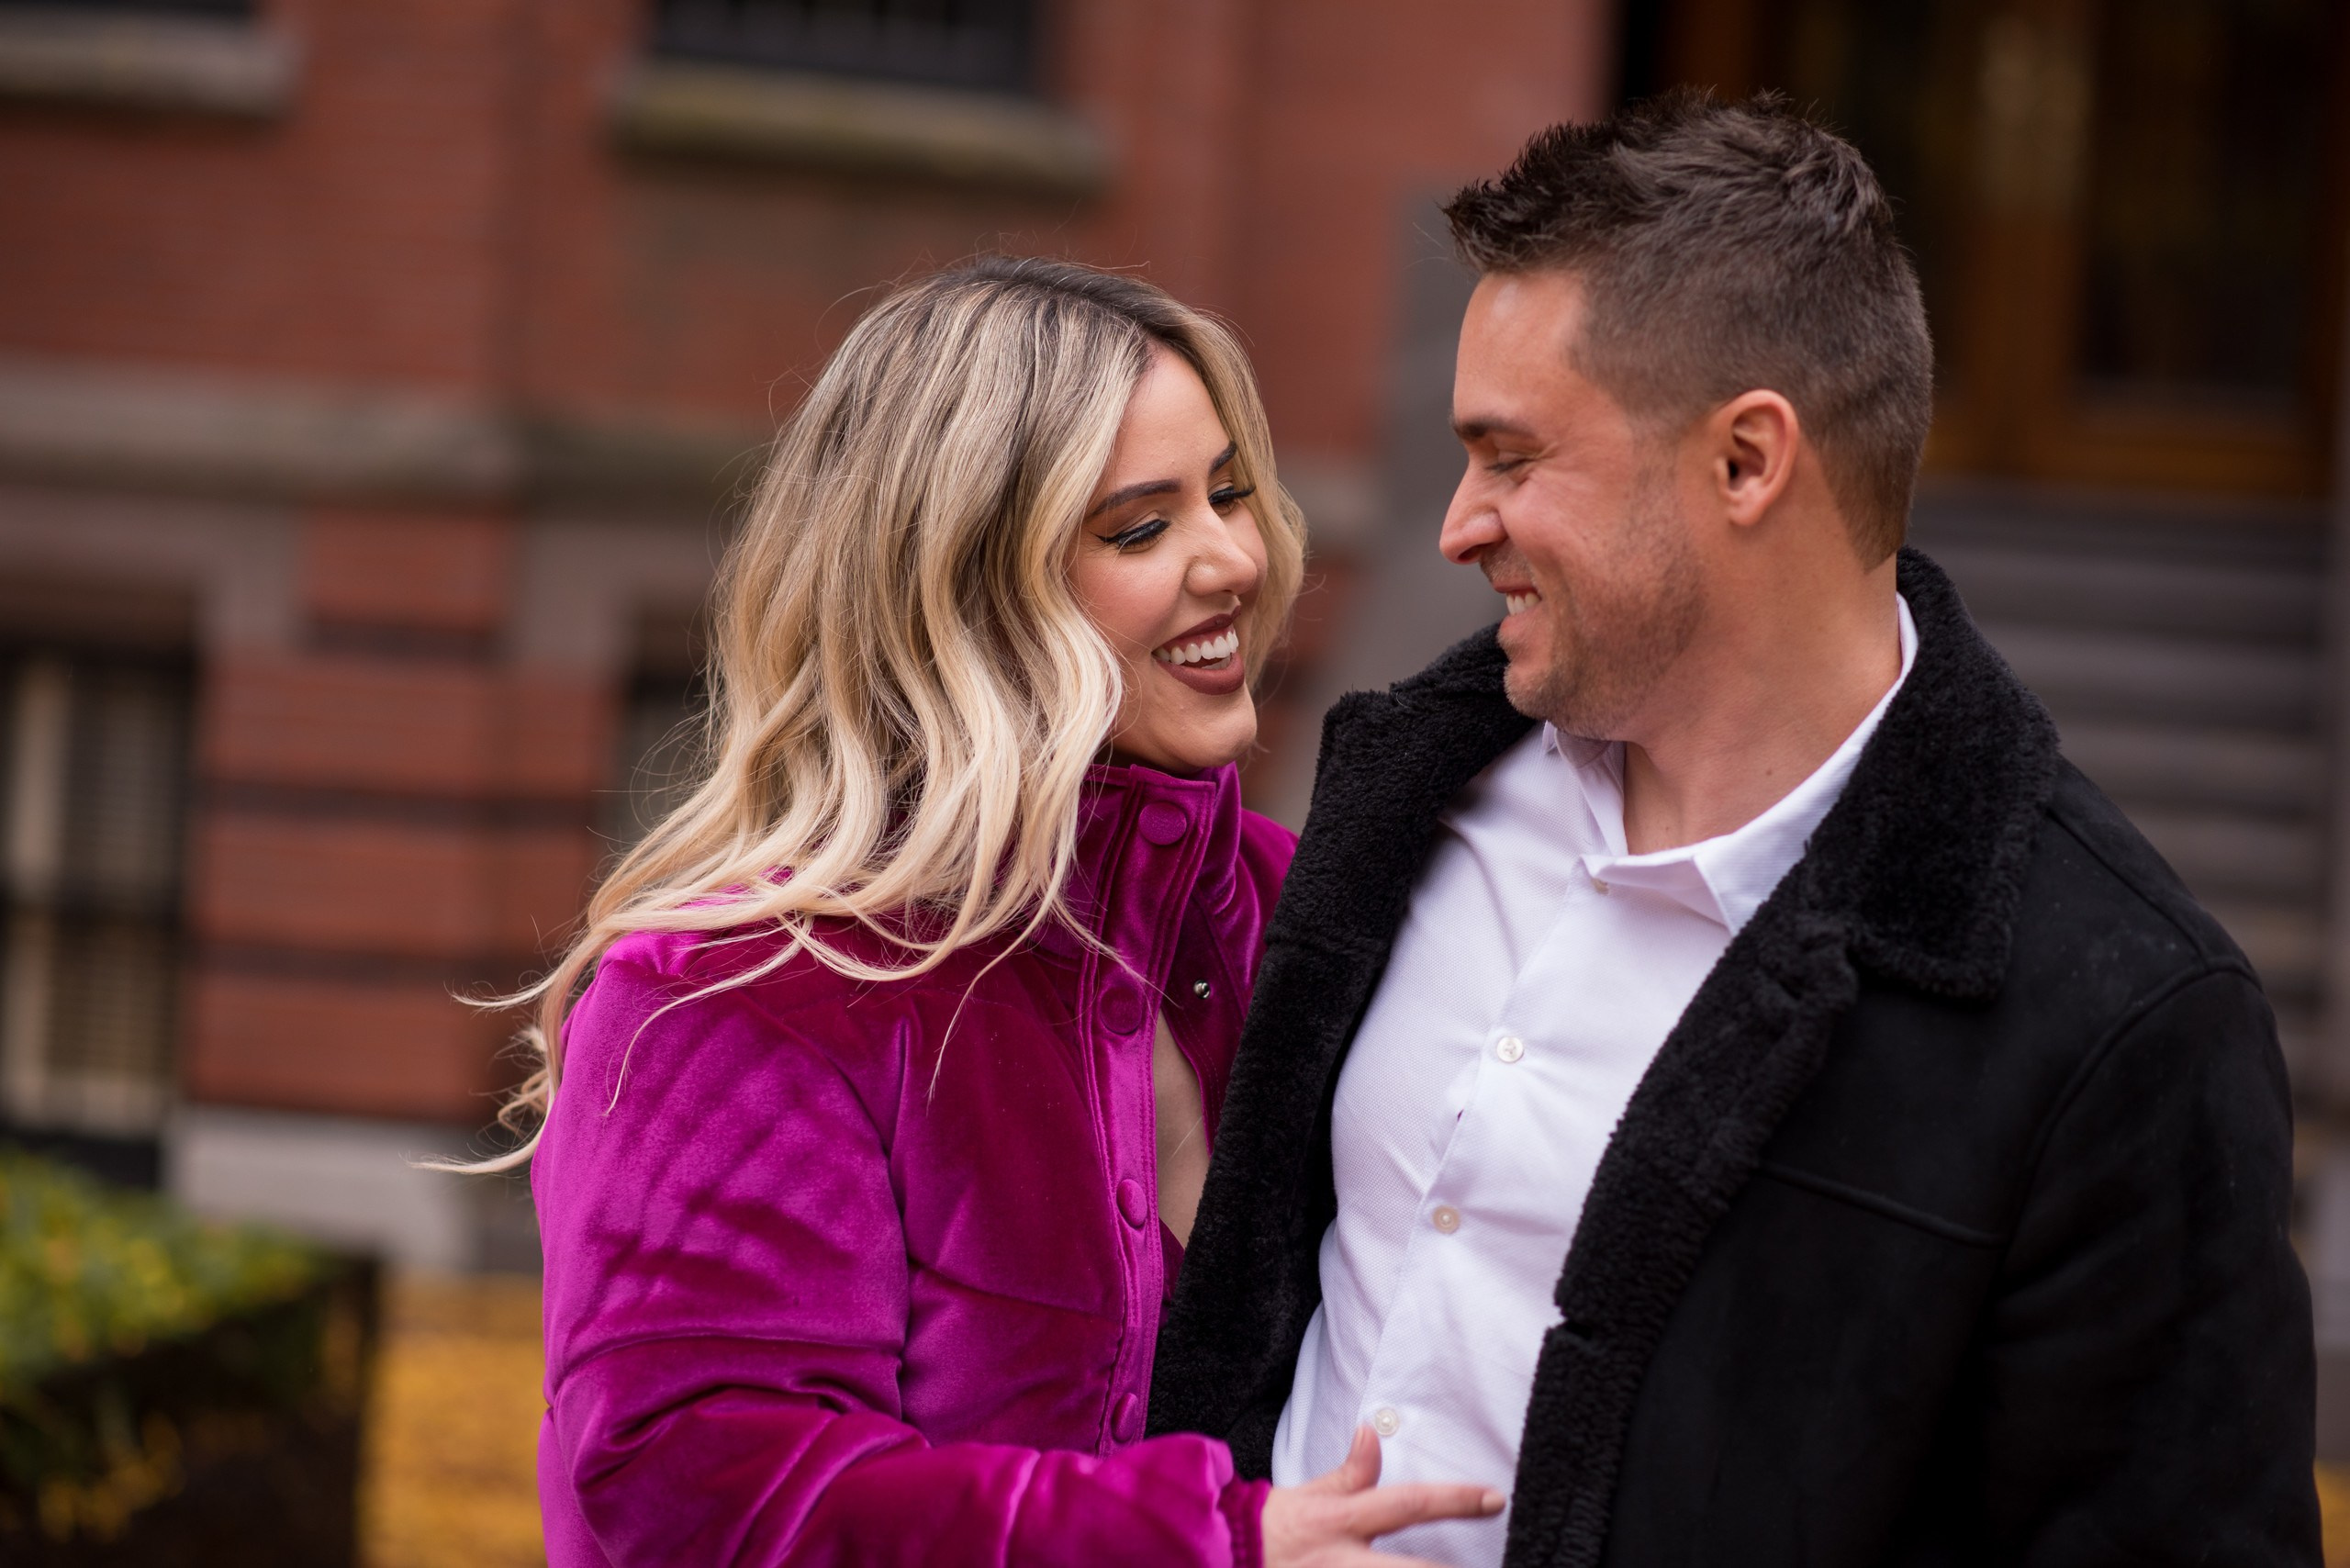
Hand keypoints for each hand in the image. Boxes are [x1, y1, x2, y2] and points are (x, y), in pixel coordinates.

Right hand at [1259, 1423, 1504, 1566]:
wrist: (1219, 1558)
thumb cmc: (1269, 1529)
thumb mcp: (1310, 1495)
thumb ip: (1350, 1473)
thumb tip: (1371, 1432)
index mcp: (1343, 1523)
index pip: (1409, 1505)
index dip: (1455, 1500)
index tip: (1495, 1498)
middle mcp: (1346, 1561)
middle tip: (1506, 1560)